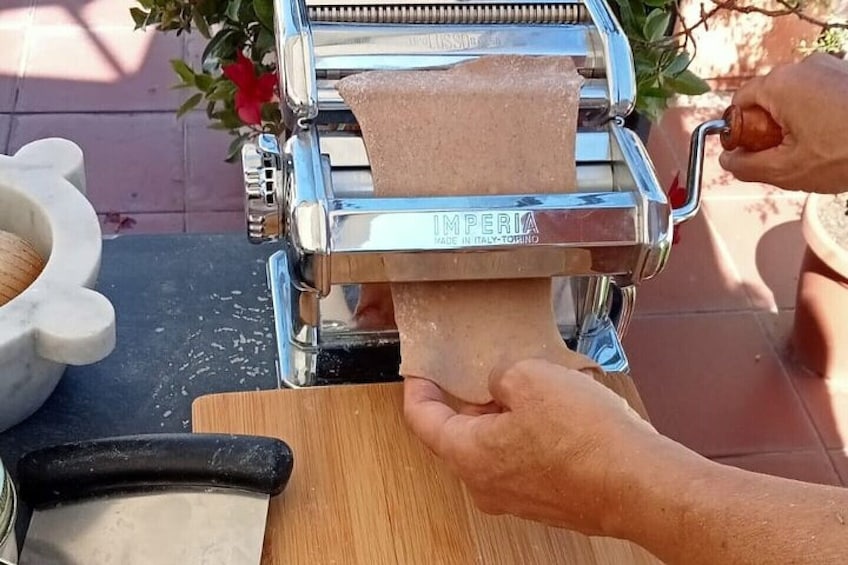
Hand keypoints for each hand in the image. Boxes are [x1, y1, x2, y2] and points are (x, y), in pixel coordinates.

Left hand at [403, 358, 658, 535]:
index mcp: (468, 456)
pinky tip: (560, 413)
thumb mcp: (529, 377)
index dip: (418, 390)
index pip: (423, 421)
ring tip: (534, 386)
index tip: (419, 373)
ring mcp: (519, 497)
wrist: (638, 483)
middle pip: (461, 434)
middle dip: (472, 399)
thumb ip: (499, 375)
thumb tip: (500, 381)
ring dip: (508, 415)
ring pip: (498, 446)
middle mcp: (487, 485)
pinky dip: (533, 434)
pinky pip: (528, 459)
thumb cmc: (586, 440)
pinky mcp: (549, 499)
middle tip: (484, 371)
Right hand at [719, 53, 847, 193]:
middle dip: (770, 129)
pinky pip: (819, 94)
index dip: (740, 131)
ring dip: (795, 124)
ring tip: (814, 151)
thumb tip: (727, 162)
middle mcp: (803, 67)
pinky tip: (832, 139)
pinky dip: (818, 116)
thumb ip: (747, 166)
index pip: (739, 103)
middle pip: (768, 99)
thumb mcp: (788, 170)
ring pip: (795, 98)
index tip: (752, 152)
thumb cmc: (847, 154)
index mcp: (780, 85)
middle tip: (785, 157)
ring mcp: (830, 67)